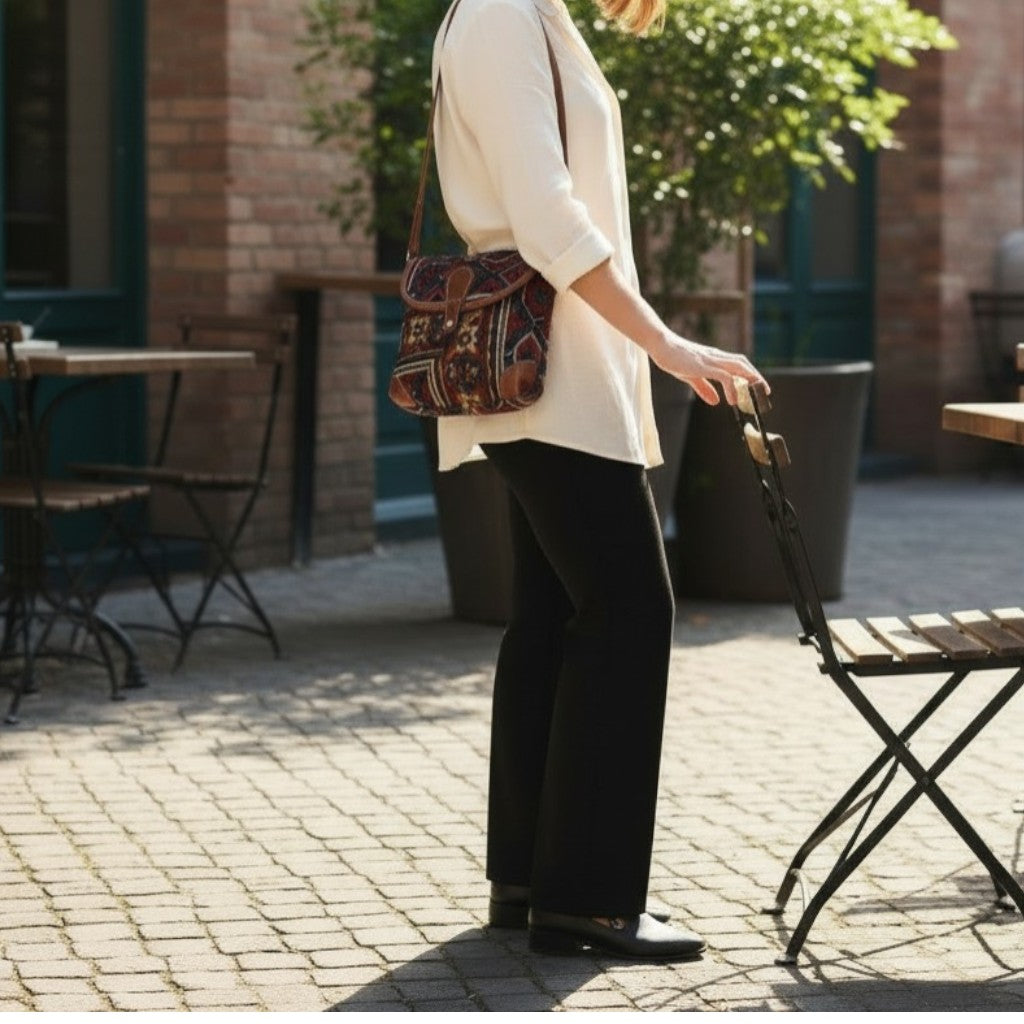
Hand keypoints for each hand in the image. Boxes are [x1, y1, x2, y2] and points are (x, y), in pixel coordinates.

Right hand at [651, 334, 767, 406]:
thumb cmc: (673, 358)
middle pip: (743, 364)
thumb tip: (716, 401)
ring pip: (738, 367)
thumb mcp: (690, 376)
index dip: (751, 374)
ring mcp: (711, 360)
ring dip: (749, 380)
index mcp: (714, 358)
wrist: (661, 345)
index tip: (758, 387)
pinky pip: (724, 376)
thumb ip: (704, 388)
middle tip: (765, 392)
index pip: (738, 364)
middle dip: (756, 377)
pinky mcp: (704, 365)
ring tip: (754, 397)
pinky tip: (732, 401)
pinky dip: (732, 388)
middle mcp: (716, 357)